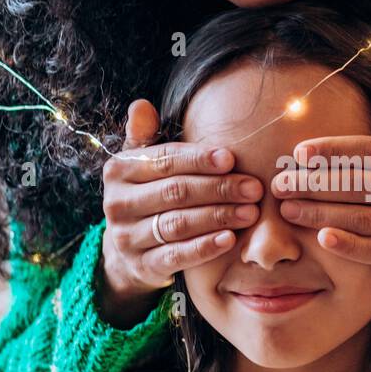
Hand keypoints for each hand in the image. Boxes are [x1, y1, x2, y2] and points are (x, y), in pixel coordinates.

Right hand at [98, 98, 263, 326]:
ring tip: (250, 212)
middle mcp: (117, 203)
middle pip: (175, 192)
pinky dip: (205, 247)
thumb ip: (145, 136)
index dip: (199, 160)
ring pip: (179, 223)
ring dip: (218, 216)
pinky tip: (229, 239)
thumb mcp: (143, 163)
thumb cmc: (148, 194)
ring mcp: (127, 237)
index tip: (231, 159)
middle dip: (219, 189)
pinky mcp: (142, 266)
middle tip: (253, 188)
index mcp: (119, 171)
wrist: (130, 248)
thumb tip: (141, 105)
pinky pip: (177, 255)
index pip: (164, 161)